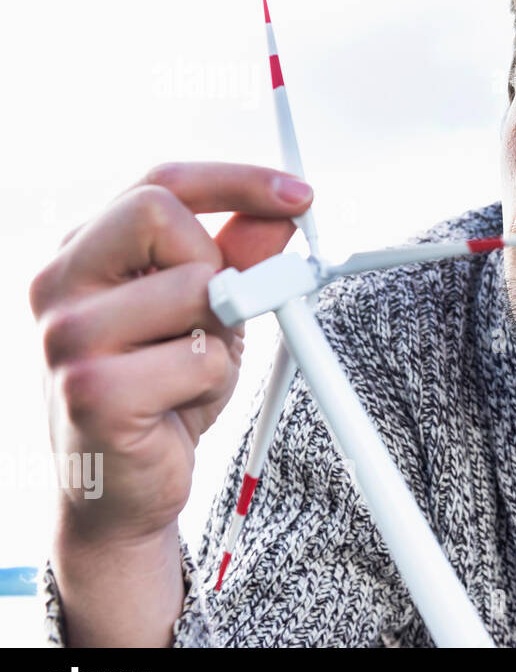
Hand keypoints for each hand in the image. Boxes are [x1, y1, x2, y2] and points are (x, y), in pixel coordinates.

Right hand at [30, 161, 314, 546]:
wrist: (121, 491)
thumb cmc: (162, 394)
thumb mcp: (210, 314)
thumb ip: (241, 259)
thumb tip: (282, 213)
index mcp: (84, 253)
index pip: (160, 182)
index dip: (238, 181)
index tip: (300, 196)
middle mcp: (60, 283)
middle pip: (161, 212)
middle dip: (218, 262)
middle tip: (223, 311)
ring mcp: (68, 336)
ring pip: (196, 287)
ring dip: (221, 335)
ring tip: (191, 372)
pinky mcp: (91, 390)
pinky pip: (201, 357)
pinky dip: (214, 382)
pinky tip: (178, 407)